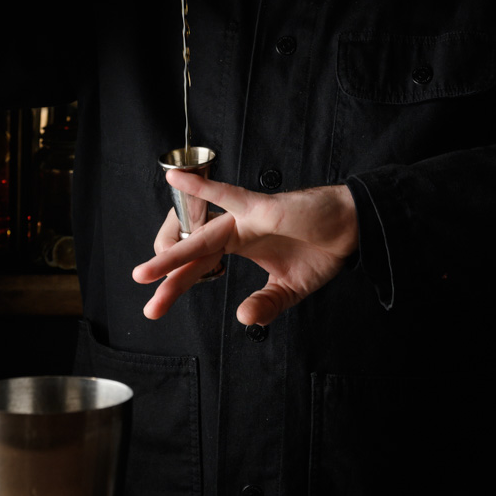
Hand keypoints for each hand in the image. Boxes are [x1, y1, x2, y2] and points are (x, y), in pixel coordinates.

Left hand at [133, 173, 359, 324]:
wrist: (350, 229)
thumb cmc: (321, 249)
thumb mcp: (289, 289)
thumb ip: (266, 304)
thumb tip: (243, 318)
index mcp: (238, 246)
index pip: (198, 269)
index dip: (175, 287)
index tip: (154, 309)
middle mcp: (235, 231)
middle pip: (193, 257)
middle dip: (169, 282)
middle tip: (150, 309)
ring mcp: (245, 218)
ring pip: (201, 236)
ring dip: (174, 253)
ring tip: (145, 272)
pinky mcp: (260, 208)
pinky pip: (228, 196)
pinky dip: (203, 188)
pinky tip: (176, 177)